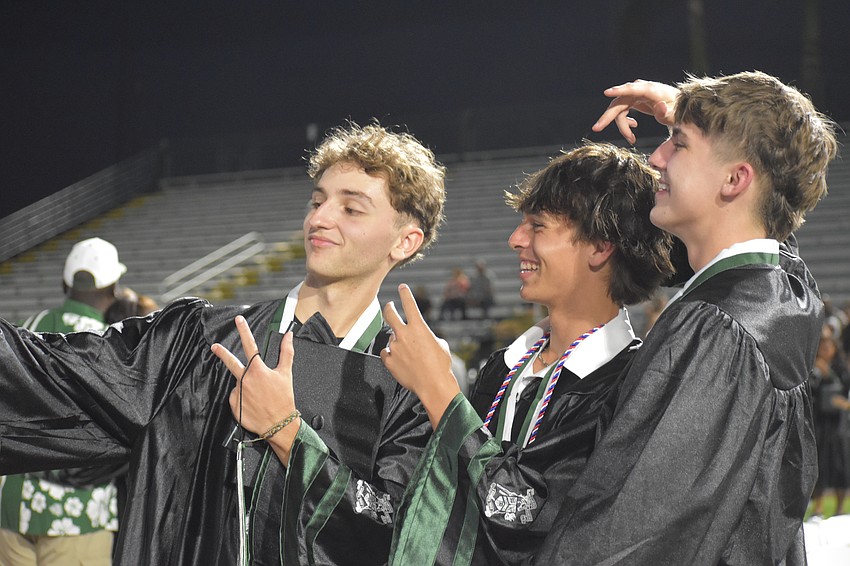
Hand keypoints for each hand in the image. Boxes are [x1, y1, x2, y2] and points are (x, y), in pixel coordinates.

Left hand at [211, 316, 299, 462]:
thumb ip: (286, 352)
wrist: (278, 423)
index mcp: (258, 369)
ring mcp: (237, 391)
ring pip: (239, 384)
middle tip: (214, 346)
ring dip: (246, 387)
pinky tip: (252, 404)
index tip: (238, 320)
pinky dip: (242, 399)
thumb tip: (288, 335)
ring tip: (258, 397)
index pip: (250, 345)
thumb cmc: (284, 399)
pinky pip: (236, 397)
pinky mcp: (233, 404)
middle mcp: (245, 379)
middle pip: (231, 362)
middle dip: (222, 353)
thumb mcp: (286, 373)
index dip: (244, 331)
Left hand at [381, 284, 460, 428]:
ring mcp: (395, 347)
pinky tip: (400, 361)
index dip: (405, 293)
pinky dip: (392, 355)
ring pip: (391, 339)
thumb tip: (421, 338)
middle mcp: (404, 335)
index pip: (409, 304)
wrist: (433, 385)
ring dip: (398, 342)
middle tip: (390, 306)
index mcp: (419, 328)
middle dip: (389, 307)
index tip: (402, 287)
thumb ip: (427, 336)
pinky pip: (386, 353)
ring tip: (409, 355)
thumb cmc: (440, 366)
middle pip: (390, 314)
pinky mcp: (389, 361)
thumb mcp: (440, 345)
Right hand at [591, 80, 679, 143]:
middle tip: (597, 128)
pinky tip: (633, 126)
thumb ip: (667, 112)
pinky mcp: (634, 98)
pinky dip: (625, 121)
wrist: (679, 106)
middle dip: (608, 116)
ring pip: (619, 108)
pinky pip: (622, 110)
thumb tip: (661, 107)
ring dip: (622, 125)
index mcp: (651, 90)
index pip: (633, 89)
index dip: (620, 90)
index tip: (607, 92)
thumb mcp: (675, 114)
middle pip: (619, 102)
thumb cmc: (677, 109)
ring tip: (631, 139)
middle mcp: (641, 89)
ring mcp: (636, 93)